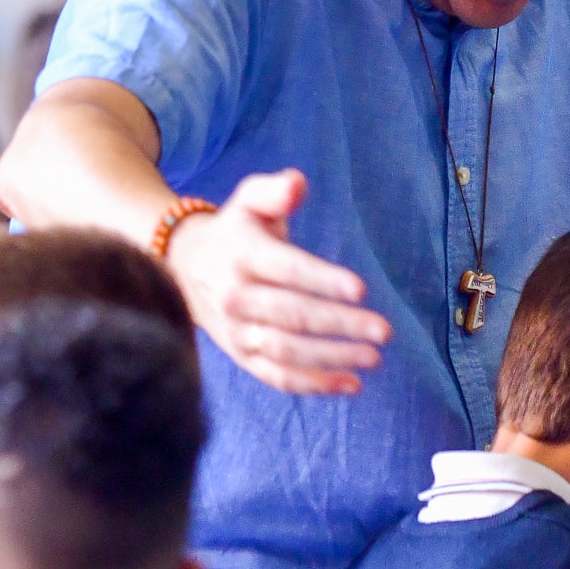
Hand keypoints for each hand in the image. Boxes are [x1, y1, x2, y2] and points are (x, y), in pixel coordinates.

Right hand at [166, 170, 391, 396]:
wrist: (185, 268)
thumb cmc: (234, 232)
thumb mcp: (248, 200)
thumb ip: (273, 190)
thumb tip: (297, 183)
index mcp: (242, 256)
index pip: (287, 270)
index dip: (323, 281)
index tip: (361, 290)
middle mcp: (235, 298)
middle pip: (293, 315)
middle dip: (340, 324)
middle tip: (384, 330)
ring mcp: (237, 332)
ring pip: (287, 351)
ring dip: (332, 358)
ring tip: (373, 357)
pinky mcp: (242, 357)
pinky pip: (277, 377)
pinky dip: (313, 385)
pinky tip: (351, 384)